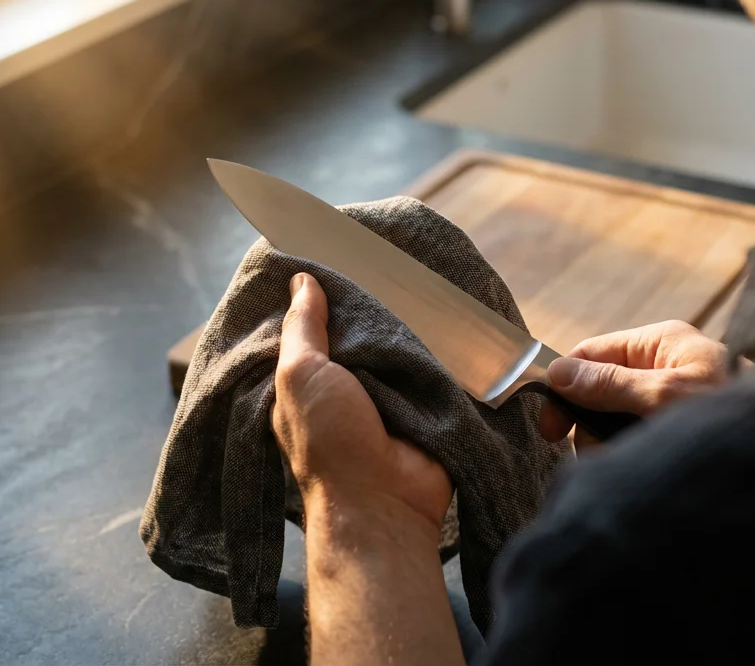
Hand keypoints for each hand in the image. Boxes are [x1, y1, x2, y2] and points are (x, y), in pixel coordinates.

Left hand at [274, 273, 453, 537]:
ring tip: (425, 270)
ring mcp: (388, 396)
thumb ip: (302, 327)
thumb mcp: (301, 375)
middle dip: (371, 303)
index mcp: (307, 381)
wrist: (384, 502)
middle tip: (391, 252)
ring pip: (398, 344)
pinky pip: (433, 366)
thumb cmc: (329, 442)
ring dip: (409, 322)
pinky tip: (453, 310)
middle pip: (359, 330)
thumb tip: (302, 279)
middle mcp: (346, 386)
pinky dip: (440, 347)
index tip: (335, 251)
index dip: (320, 296)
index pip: (311, 327)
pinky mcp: (425, 404)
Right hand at [540, 320, 730, 449]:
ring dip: (612, 447)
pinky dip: (634, 456)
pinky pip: (638, 438)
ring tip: (633, 464)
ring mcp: (673, 397)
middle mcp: (665, 364)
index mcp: (660, 341)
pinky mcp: (680, 426)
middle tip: (600, 454)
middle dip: (592, 427)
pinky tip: (646, 468)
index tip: (550, 428)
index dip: (564, 385)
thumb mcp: (664, 396)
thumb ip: (609, 384)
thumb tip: (558, 373)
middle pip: (599, 391)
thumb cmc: (731, 414)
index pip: (591, 352)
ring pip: (616, 421)